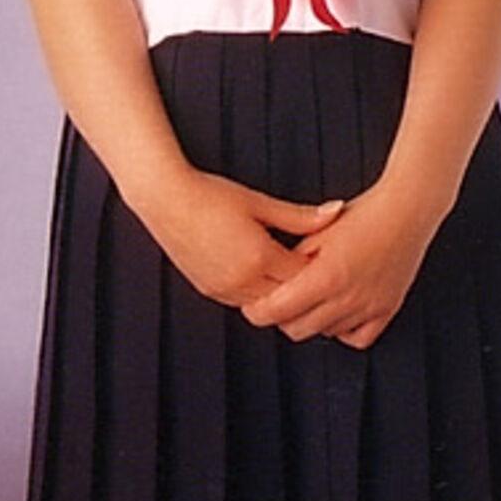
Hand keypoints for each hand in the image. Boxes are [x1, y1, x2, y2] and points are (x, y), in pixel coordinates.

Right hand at [141, 169, 345, 308]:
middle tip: (317, 273)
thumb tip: (335, 212)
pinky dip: (258, 295)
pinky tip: (264, 278)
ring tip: (291, 275)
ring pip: (265, 306)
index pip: (303, 276)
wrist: (165, 198)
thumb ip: (300, 216)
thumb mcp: (259, 203)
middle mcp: (241, 279)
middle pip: (287, 297)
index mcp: (259, 257)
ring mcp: (223, 288)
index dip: (318, 267)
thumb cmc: (210, 194)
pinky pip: (243, 303)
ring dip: (279, 294)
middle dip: (302, 286)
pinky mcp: (209, 290)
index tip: (329, 257)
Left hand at [238, 181, 440, 349]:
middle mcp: (348, 296)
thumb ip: (292, 262)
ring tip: (311, 300)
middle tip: (280, 303)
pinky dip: (343, 330)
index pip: (277, 311)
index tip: (253, 307)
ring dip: (313, 321)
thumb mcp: (316, 233)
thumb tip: (273, 282)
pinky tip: (338, 312)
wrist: (406, 210)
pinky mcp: (387, 309)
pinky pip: (358, 337)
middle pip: (297, 328)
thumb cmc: (363, 215)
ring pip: (325, 333)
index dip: (258, 312)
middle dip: (283, 318)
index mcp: (325, 276)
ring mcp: (369, 306)